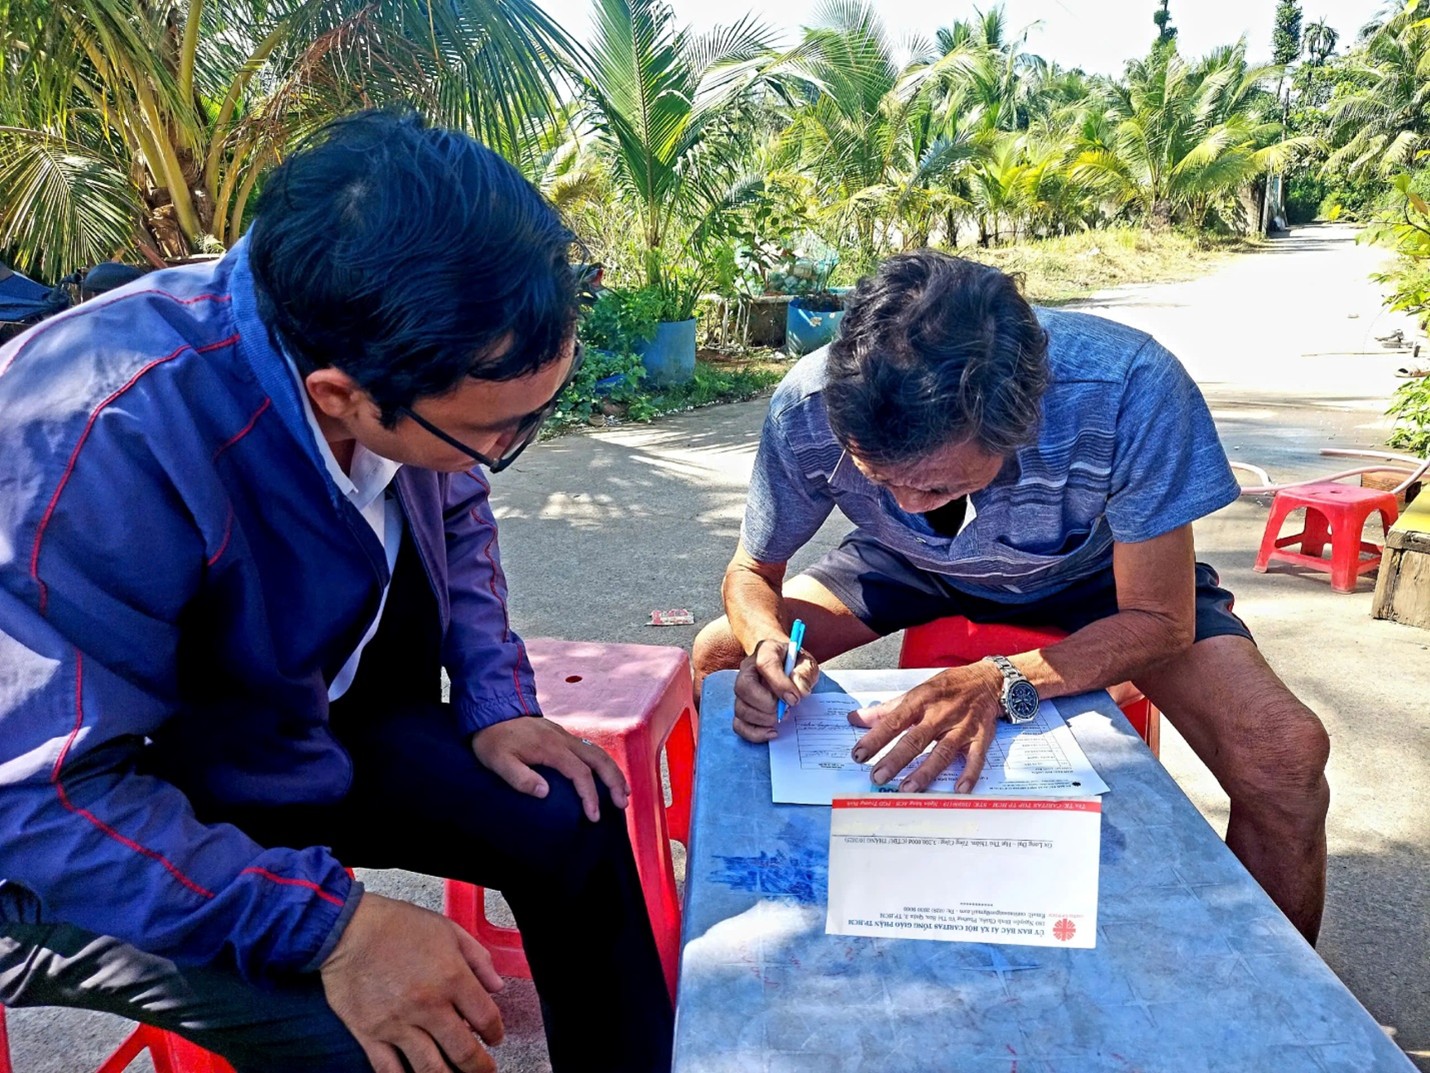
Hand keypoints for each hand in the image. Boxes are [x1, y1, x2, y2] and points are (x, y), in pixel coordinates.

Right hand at [320, 892, 504, 1072]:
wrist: (349, 929)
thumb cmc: (399, 925)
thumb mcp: (449, 930)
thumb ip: (478, 959)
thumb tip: (496, 987)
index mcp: (452, 978)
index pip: (486, 1018)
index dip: (496, 1033)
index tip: (495, 1038)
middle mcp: (428, 1006)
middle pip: (463, 1052)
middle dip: (479, 1067)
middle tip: (484, 1070)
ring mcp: (398, 1024)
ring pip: (430, 1068)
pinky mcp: (370, 1035)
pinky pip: (390, 1070)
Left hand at [471, 715, 628, 821]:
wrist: (491, 710)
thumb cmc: (493, 739)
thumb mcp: (498, 761)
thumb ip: (520, 777)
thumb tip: (545, 793)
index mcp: (551, 748)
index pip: (580, 773)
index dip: (590, 795)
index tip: (594, 816)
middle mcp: (564, 740)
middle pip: (599, 759)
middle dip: (614, 781)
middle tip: (622, 803)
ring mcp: (565, 736)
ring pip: (598, 752)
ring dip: (613, 771)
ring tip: (623, 791)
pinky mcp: (562, 735)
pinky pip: (590, 748)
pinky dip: (603, 762)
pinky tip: (605, 774)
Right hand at [732, 637, 819, 742]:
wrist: (785, 666)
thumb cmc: (795, 664)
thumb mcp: (807, 663)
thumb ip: (805, 673)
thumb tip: (800, 691)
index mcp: (766, 651)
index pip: (765, 664)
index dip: (779, 684)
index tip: (794, 698)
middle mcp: (748, 669)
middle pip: (744, 687)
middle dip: (766, 704)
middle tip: (786, 710)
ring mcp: (742, 689)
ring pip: (740, 707)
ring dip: (763, 719)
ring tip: (782, 717)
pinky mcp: (742, 706)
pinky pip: (738, 724)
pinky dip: (754, 733)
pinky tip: (771, 732)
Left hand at [848, 663, 1004, 792]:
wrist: (988, 680)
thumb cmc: (947, 688)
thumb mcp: (916, 692)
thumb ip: (886, 709)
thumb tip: (855, 719)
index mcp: (921, 700)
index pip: (894, 721)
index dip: (875, 738)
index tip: (858, 754)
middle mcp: (940, 714)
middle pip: (916, 739)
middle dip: (896, 759)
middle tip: (878, 777)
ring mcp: (962, 727)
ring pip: (942, 752)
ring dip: (925, 771)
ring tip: (907, 788)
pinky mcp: (981, 737)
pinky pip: (976, 758)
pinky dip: (969, 774)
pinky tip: (959, 790)